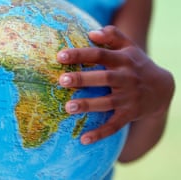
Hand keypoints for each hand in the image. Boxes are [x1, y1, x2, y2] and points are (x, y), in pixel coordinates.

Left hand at [57, 26, 173, 144]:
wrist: (163, 89)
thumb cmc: (138, 65)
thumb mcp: (129, 47)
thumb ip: (113, 36)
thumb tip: (92, 33)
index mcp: (123, 60)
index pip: (100, 54)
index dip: (81, 55)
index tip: (60, 56)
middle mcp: (127, 78)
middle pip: (104, 77)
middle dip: (83, 79)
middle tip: (62, 80)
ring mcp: (129, 98)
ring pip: (107, 102)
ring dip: (88, 105)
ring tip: (68, 107)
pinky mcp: (130, 114)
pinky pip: (115, 125)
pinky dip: (100, 133)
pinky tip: (84, 139)